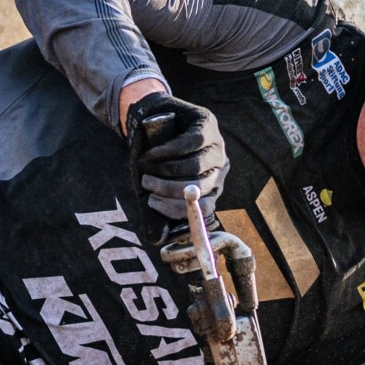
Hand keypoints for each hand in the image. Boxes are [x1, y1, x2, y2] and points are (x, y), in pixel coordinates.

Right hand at [125, 90, 227, 222]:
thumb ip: (155, 214)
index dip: (177, 209)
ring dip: (164, 169)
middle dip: (167, 189)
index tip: (151, 203)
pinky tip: (152, 154)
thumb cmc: (152, 163)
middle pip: (198, 187)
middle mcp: (219, 170)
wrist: (148, 125)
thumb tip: (157, 240)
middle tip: (145, 184)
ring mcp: (216, 147)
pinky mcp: (207, 125)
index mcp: (210, 190)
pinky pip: (189, 143)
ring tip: (145, 167)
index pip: (204, 208)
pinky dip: (167, 151)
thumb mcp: (152, 191)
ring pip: (194, 166)